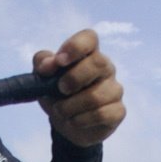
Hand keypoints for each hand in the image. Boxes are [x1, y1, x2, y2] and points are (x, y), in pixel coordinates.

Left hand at [33, 28, 124, 148]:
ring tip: (60, 111)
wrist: (68, 123)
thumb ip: (42, 64)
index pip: (89, 38)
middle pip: (98, 63)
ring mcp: (114, 89)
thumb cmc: (58, 94)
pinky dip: (80, 120)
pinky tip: (74, 121)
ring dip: (70, 107)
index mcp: (87, 54)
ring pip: (96, 96)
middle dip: (74, 78)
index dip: (75, 46)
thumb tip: (48, 66)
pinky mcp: (118, 111)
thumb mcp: (43, 78)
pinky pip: (101, 115)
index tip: (59, 61)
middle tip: (60, 90)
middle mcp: (105, 67)